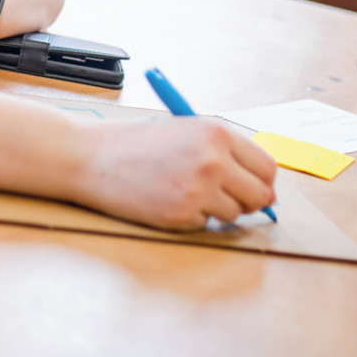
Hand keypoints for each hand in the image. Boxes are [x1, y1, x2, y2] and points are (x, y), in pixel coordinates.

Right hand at [75, 118, 277, 230]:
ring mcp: (197, 189)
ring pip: (234, 214)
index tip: (254, 188)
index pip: (266, 167)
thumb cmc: (135, 143)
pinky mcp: (180, 214)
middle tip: (228, 198)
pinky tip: (165, 199)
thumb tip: (263, 190)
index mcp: (217, 132)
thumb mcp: (185, 132)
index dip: (262, 181)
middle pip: (259, 195)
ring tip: (183, 191)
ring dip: (217, 209)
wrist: (90, 156)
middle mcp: (213, 160)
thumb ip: (224, 153)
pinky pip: (205, 224)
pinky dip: (191, 217)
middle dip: (249, 201)